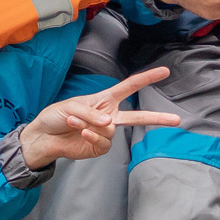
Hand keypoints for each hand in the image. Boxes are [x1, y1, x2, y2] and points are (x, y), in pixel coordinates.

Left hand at [19, 67, 179, 170]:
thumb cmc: (55, 116)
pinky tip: (81, 132)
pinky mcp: (99, 147)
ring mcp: (105, 133)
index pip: (129, 87)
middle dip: (156, 118)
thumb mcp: (72, 106)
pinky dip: (92, 136)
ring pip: (112, 129)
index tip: (164, 71)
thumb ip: (92, 113)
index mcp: (104, 100)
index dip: (146, 79)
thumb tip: (110, 123)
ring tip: (74, 121)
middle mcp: (108, 116)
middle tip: (176, 119)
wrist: (43, 137)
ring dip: (91, 124)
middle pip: (137, 116)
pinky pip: (105, 142)